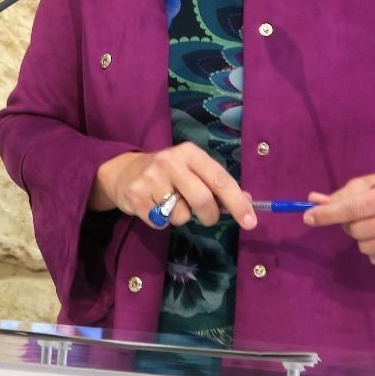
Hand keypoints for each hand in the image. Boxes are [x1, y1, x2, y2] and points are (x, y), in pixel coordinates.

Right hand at [91, 145, 255, 230]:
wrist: (124, 172)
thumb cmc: (168, 173)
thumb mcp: (192, 170)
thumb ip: (218, 184)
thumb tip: (247, 201)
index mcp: (189, 153)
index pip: (220, 179)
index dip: (237, 203)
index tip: (250, 222)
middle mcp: (170, 161)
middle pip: (203, 200)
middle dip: (211, 216)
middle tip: (208, 218)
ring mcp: (151, 179)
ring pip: (182, 215)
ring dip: (182, 218)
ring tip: (171, 205)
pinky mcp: (136, 196)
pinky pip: (162, 223)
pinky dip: (163, 222)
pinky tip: (155, 208)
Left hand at [302, 172, 374, 268]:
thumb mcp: (371, 183)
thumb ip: (343, 194)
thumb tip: (313, 202)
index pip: (356, 207)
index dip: (329, 214)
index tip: (308, 217)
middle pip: (357, 230)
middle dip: (348, 224)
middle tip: (358, 216)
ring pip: (365, 247)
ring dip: (362, 238)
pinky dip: (374, 251)